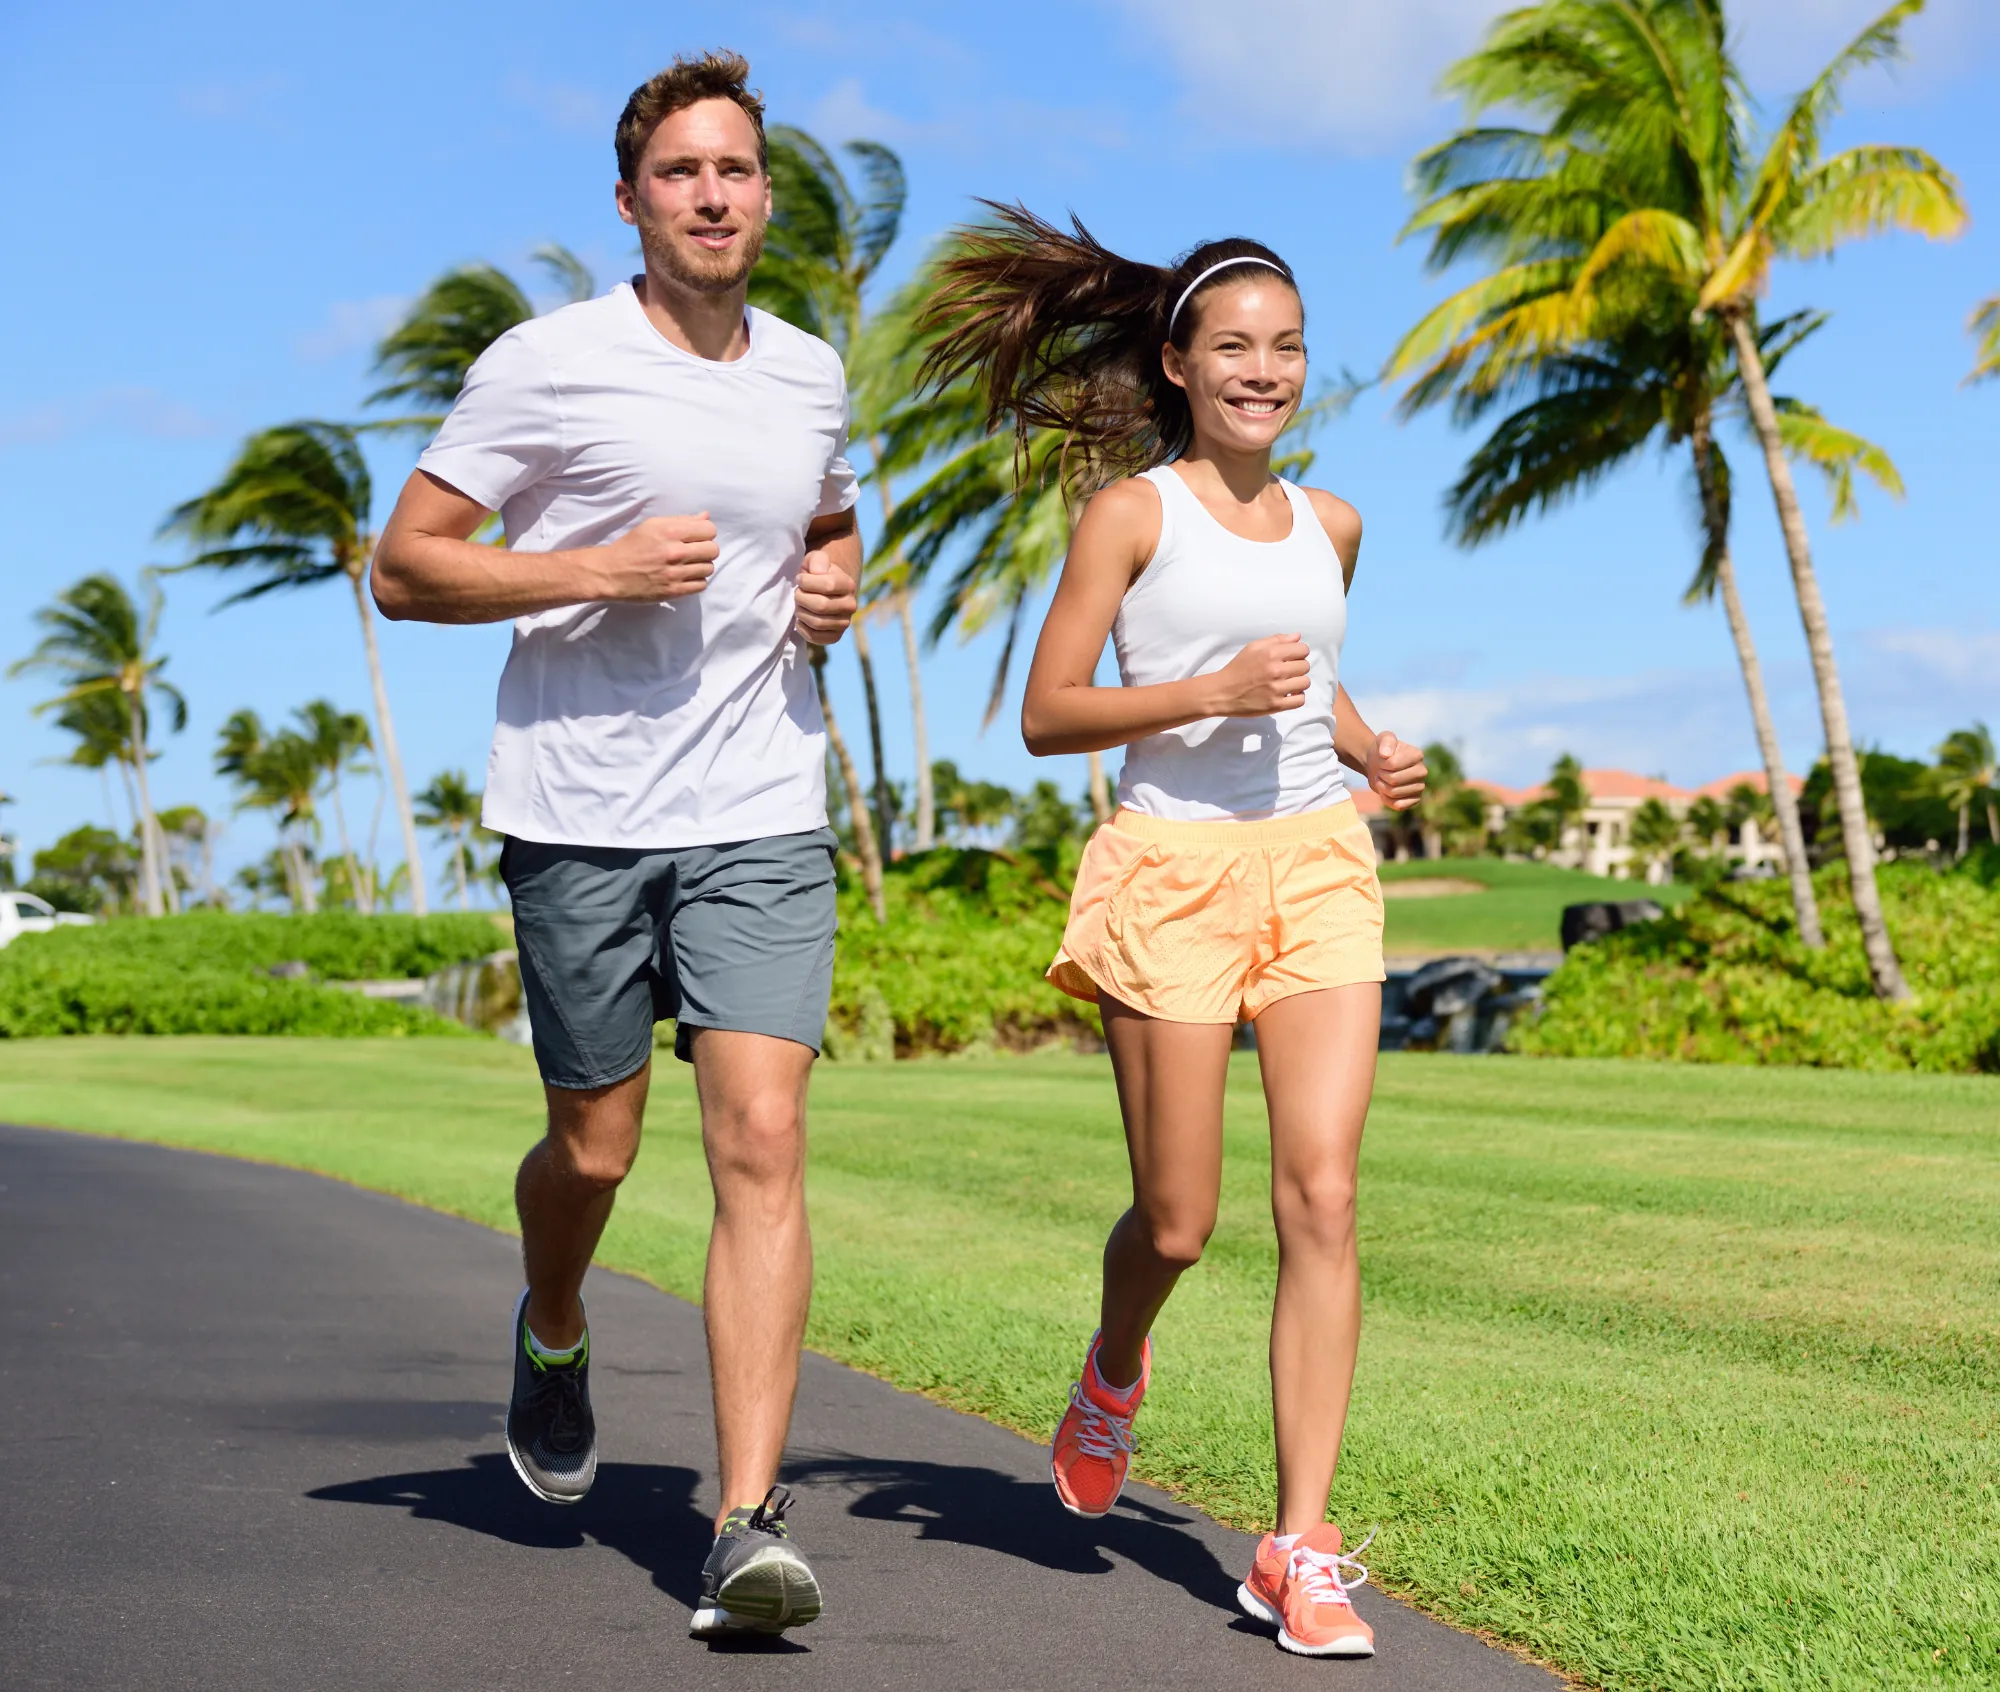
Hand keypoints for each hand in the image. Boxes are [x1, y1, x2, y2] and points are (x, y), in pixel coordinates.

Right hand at [597, 513, 717, 600]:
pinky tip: (685, 576)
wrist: (611, 573)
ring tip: (687, 565)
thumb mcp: (652, 525)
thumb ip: (681, 521)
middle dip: (706, 549)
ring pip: (709, 568)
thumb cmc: (632, 546)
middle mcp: (674, 552)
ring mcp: (675, 574)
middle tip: (694, 552)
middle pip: (713, 550)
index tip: (696, 537)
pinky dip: (696, 580)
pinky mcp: (674, 591)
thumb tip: (706, 516)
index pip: (709, 530)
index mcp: (669, 532)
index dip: (706, 533)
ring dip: (701, 566)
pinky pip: (701, 585)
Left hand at [794, 548, 857, 644]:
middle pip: (821, 606)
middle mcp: (851, 605)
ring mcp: (844, 623)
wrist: (824, 591)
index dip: (807, 582)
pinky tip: (801, 619)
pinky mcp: (835, 636)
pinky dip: (802, 628)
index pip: (828, 585)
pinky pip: (815, 637)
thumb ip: (817, 560)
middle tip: (797, 594)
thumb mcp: (816, 560)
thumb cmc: (816, 574)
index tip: (800, 579)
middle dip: (801, 599)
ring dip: (801, 613)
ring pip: (817, 622)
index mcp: (848, 585)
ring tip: (799, 605)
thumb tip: (818, 571)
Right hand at [1207, 634, 1311, 716]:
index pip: (1303, 650)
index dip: (1299, 653)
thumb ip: (1276, 640)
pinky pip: (1299, 700)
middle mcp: (1276, 670)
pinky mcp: (1275, 705)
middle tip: (1287, 671)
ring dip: (1298, 683)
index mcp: (1271, 653)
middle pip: (1305, 666)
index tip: (1291, 658)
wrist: (1222, 692)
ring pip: (1305, 683)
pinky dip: (1296, 697)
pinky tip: (1288, 694)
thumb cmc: (1237, 668)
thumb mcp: (1253, 647)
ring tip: (1288, 683)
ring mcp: (1276, 689)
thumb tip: (1297, 637)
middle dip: (1298, 667)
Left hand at [1367, 732, 1426, 811]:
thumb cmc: (1382, 751)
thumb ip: (1386, 741)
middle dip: (1381, 776)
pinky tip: (1386, 792)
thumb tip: (1386, 754)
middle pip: (1393, 780)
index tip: (1383, 760)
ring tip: (1383, 779)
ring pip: (1394, 793)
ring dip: (1382, 787)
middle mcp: (1422, 771)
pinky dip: (1387, 800)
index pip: (1393, 764)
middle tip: (1382, 771)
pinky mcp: (1415, 800)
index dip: (1382, 764)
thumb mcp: (1383, 739)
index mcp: (1417, 755)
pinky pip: (1398, 805)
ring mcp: (1420, 787)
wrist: (1379, 765)